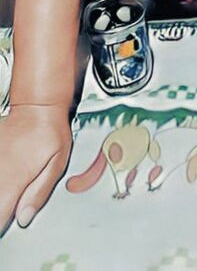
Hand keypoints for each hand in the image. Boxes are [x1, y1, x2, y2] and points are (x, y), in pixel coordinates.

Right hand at [0, 104, 71, 235]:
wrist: (38, 106)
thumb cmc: (51, 132)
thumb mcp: (57, 163)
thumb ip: (40, 192)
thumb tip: (24, 218)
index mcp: (15, 178)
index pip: (0, 216)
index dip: (3, 224)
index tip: (10, 220)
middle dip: (1, 208)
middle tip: (12, 202)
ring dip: (1, 193)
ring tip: (11, 187)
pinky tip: (7, 175)